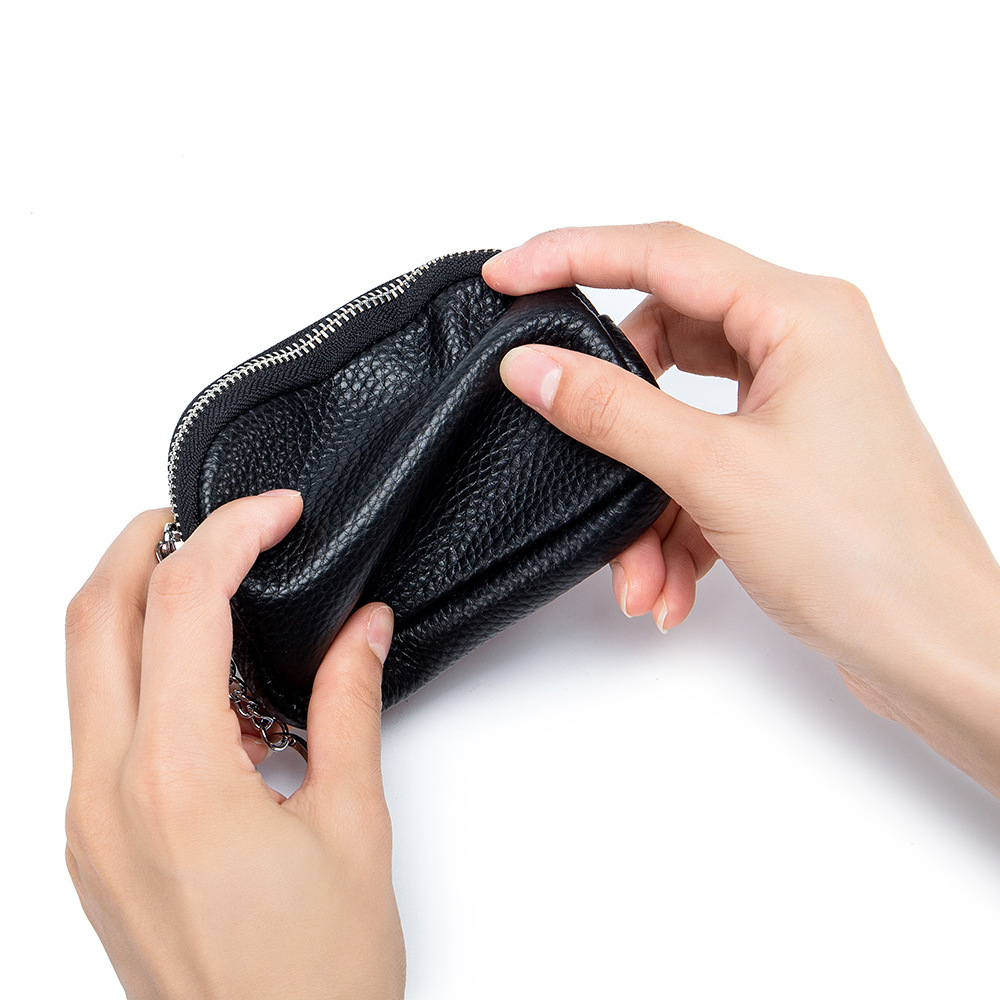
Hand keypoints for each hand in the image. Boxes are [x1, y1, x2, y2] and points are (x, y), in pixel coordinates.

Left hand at [65, 493, 404, 998]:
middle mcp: (106, 797)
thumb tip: (362, 631)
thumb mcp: (354, 827)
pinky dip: (143, 680)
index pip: (182, 606)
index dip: (231, 534)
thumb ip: (350, 706)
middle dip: (142, 543)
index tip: (277, 512)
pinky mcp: (93, 849)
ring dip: (136, 610)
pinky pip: (98, 731)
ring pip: (83, 672)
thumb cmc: (315, 983)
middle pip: (90, 618)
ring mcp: (86, 826)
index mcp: (177, 780)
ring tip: (218, 597)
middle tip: (206, 518)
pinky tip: (215, 698)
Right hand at [483, 223, 999, 795]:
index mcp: (801, 315)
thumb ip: (614, 411)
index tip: (509, 275)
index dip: (573, 256)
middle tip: (568, 438)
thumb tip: (535, 366)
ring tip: (638, 572)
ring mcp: (796, 404)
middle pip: (665, 343)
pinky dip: (674, 524)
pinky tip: (669, 585)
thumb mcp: (714, 472)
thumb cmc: (868, 553)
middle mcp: (802, 346)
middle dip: (615, 418)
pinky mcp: (787, 458)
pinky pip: (702, 468)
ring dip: (644, 498)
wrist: (933, 647)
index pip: (662, 254)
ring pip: (678, 422)